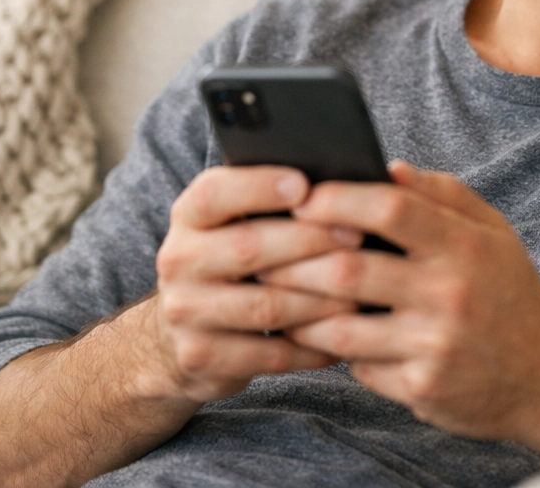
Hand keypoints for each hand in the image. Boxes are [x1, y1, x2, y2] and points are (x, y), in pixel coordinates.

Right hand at [152, 165, 360, 402]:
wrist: (181, 334)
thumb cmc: (233, 258)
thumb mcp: (235, 220)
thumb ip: (270, 198)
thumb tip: (337, 181)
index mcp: (189, 216)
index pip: (214, 193)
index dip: (259, 187)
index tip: (305, 185)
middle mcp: (179, 260)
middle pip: (249, 248)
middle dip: (310, 240)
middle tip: (358, 235)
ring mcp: (185, 312)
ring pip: (265, 306)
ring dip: (320, 299)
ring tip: (361, 290)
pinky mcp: (200, 357)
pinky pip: (268, 354)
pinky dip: (312, 345)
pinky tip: (343, 333)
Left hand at [257, 161, 539, 444]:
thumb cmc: (510, 291)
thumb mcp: (493, 231)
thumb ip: (443, 194)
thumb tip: (388, 168)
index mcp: (466, 245)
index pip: (390, 207)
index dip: (338, 198)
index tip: (304, 196)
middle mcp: (450, 293)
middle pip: (350, 267)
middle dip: (296, 257)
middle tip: (265, 248)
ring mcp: (434, 345)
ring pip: (341, 324)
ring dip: (300, 307)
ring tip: (276, 291)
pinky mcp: (422, 387)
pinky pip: (358, 364)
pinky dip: (335, 347)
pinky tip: (320, 333)